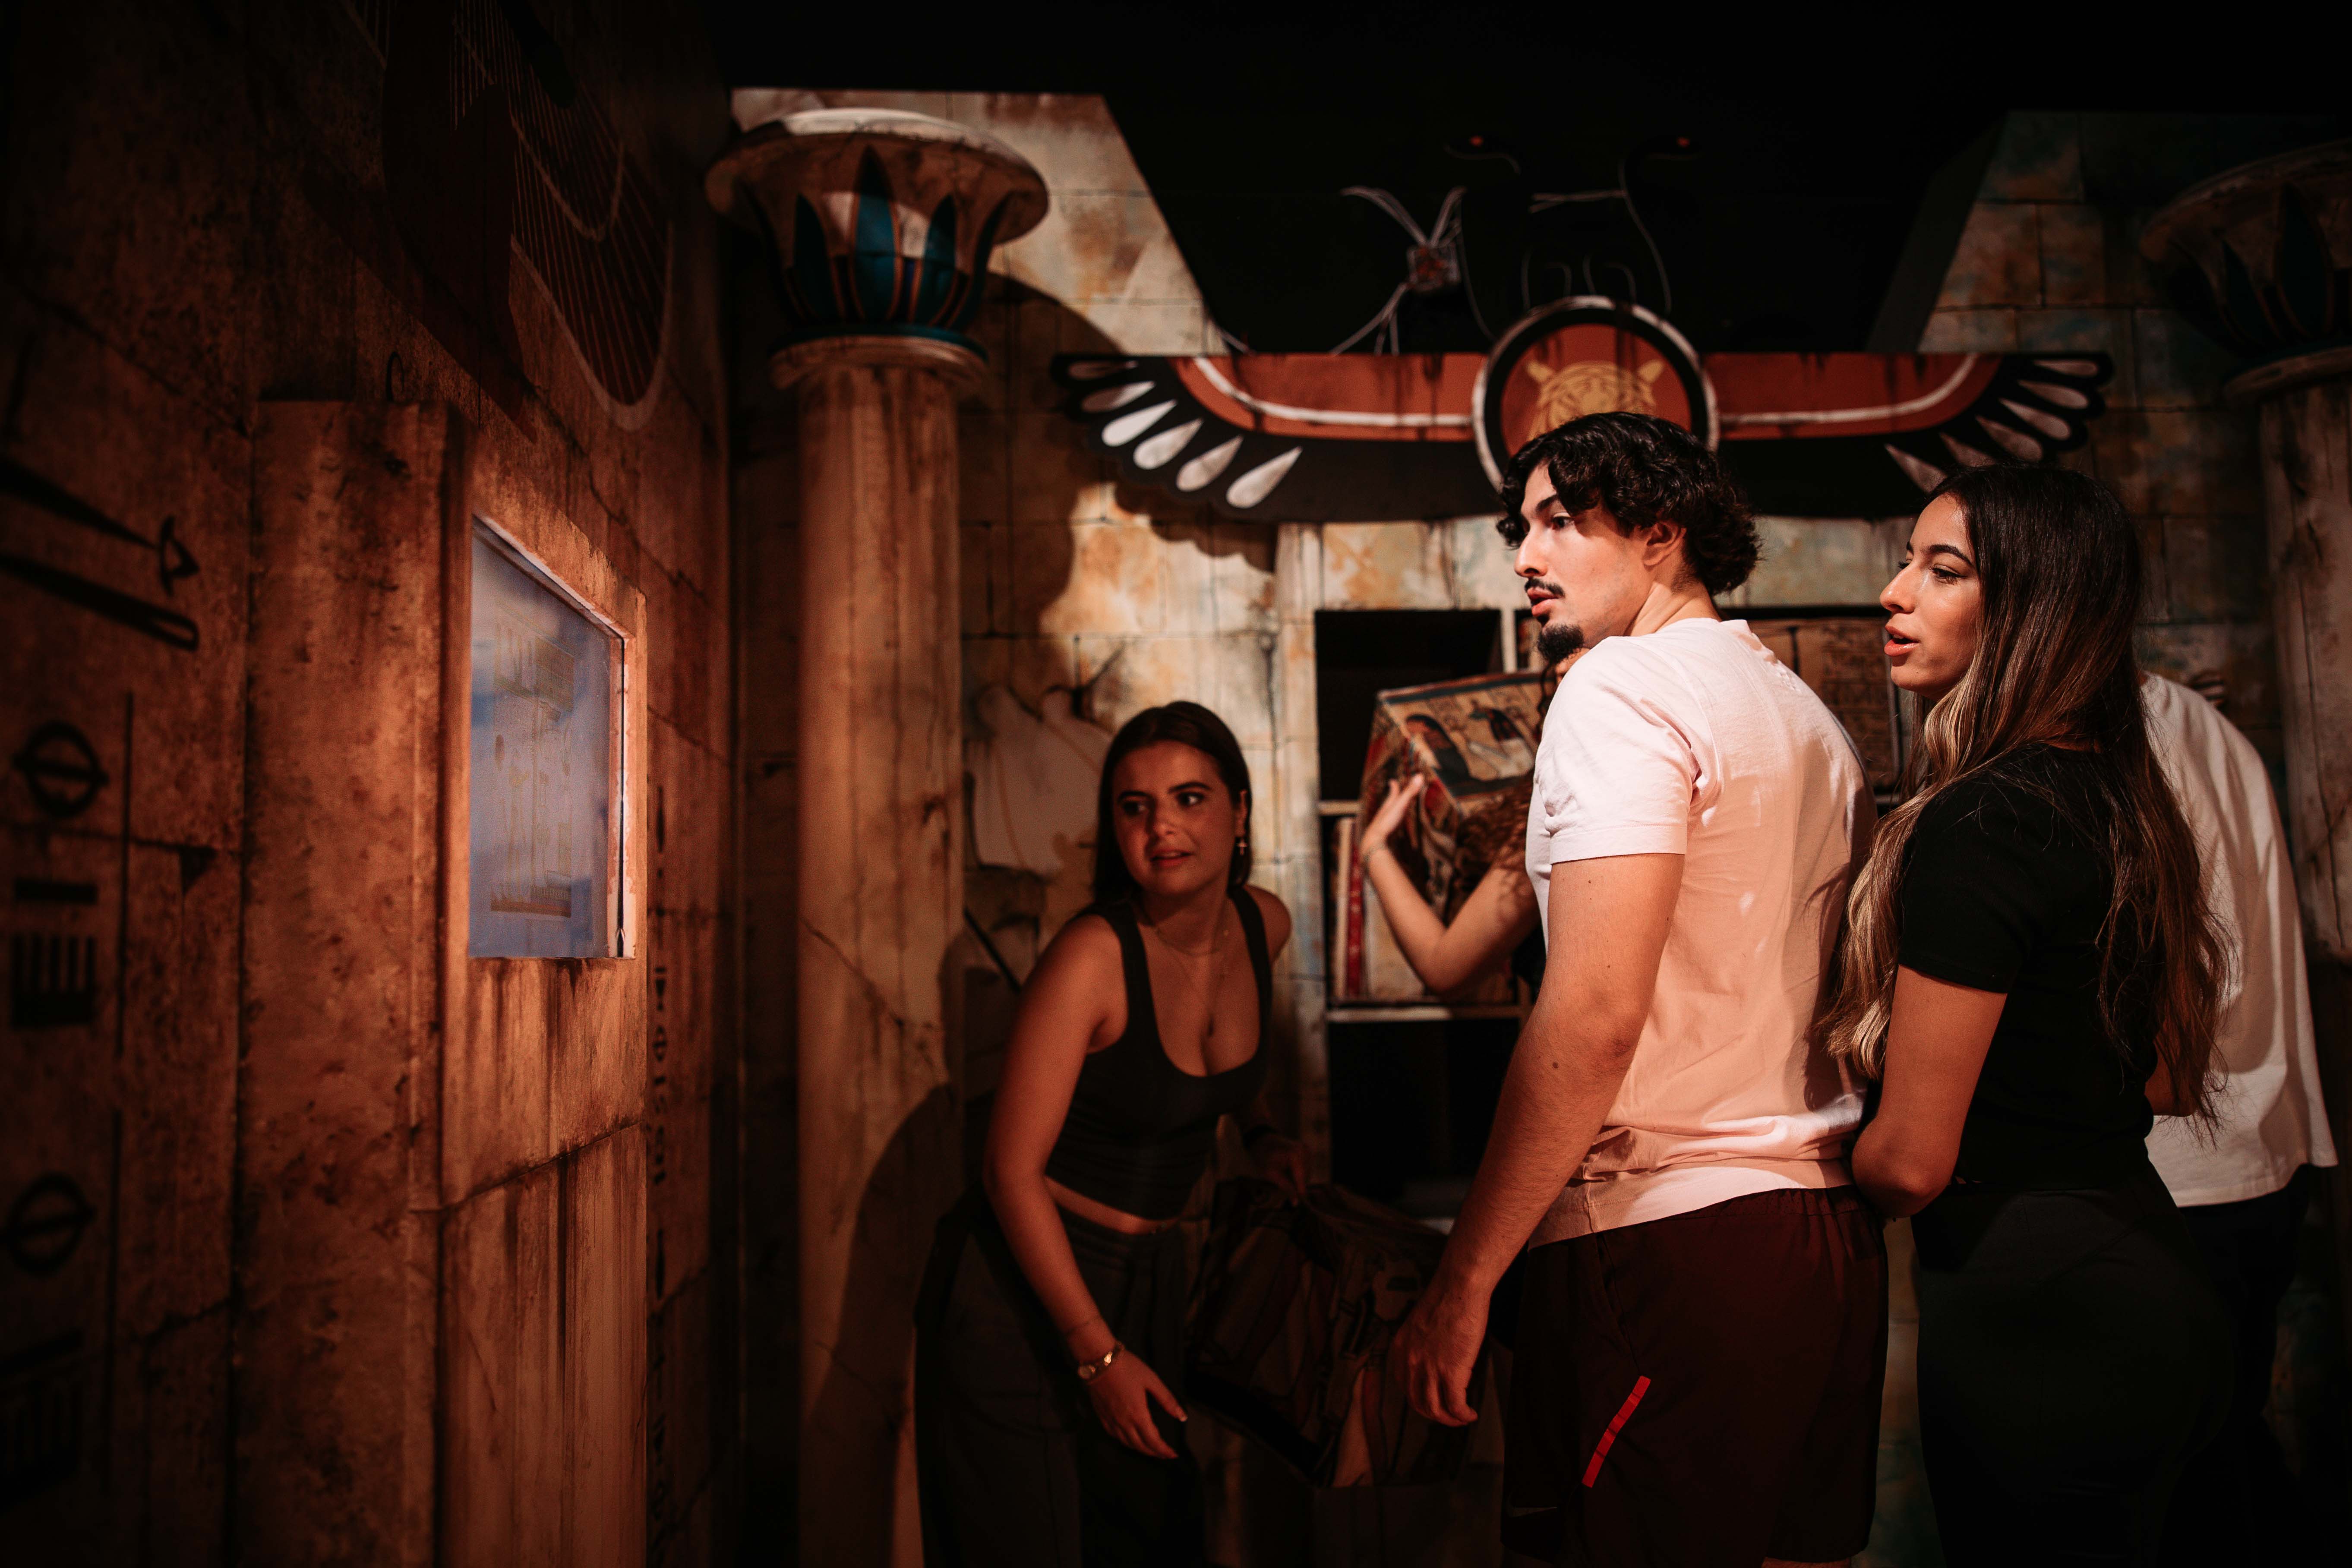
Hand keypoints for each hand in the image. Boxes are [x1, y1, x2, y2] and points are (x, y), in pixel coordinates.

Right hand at [1081, 1350, 1186, 1458]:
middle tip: (1164, 1454)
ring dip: (1140, 1449)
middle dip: (1154, 1453)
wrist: (1099, 1360)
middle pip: (1140, 1446)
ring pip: (1126, 1443)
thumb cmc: (1128, 1368)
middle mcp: (1123, 1422)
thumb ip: (1167, 1400)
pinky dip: (1125, 1442)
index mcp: (1138, 1415)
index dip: (1164, 1450)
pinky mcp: (1102, 1416)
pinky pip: (1114, 1436)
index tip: (1173, 1454)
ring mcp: (1111, 1420)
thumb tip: (1181, 1416)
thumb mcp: (1152, 1380)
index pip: (1153, 1441)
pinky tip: (1129, 1439)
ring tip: (1150, 1449)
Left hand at [1247, 1131, 1308, 1197]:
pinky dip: (1296, 1174)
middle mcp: (1304, 1150)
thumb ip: (1285, 1187)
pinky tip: (1286, 1171)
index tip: (1296, 1204)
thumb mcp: (1270, 1173)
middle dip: (1295, 1185)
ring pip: (1306, 1174)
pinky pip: (1304, 1169)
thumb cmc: (1262, 1156)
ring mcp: (1306, 1150)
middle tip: (1281, 1188)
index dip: (1299, 1193)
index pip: (1302, 1179)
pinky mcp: (1306, 1152)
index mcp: (1296, 1154)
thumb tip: (1296, 1203)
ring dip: (1295, 1180)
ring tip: (1282, 1176)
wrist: (1261, 1139)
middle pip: (1305, 1178)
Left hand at [1361, 774, 1426, 856]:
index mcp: (1389, 805)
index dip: (1394, 787)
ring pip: (1390, 815)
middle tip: (1394, 792)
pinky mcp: (1387, 834)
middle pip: (1390, 804)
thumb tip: (1420, 775)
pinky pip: (1392, 826)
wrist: (1375, 842)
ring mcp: (1385, 824)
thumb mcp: (1400, 805)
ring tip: (1395, 809)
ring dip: (1393, 810)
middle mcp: (1386, 814)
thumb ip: (1410, 792)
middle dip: (1393, 797)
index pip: (1392, 794)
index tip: (1392, 781)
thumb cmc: (1387, 822)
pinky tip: (1395, 828)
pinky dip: (1395, 823)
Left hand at [1390, 1275, 1485, 1426]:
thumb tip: (1435, 1357)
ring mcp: (1429, 1368)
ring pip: (1434, 1408)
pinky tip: (1470, 1414)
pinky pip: (1455, 1404)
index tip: (1432, 1401)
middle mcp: (1410, 1361)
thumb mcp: (1421, 1323)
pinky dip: (1463, 1414)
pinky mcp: (1450, 1371)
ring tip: (1461, 1419)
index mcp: (1401, 1348)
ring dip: (1449, 1419)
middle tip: (1448, 1416)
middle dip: (1434, 1414)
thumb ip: (1422, 1343)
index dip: (1419, 1399)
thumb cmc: (1447, 1298)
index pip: (1404, 1386)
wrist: (1459, 1287)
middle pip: (1417, 1402)